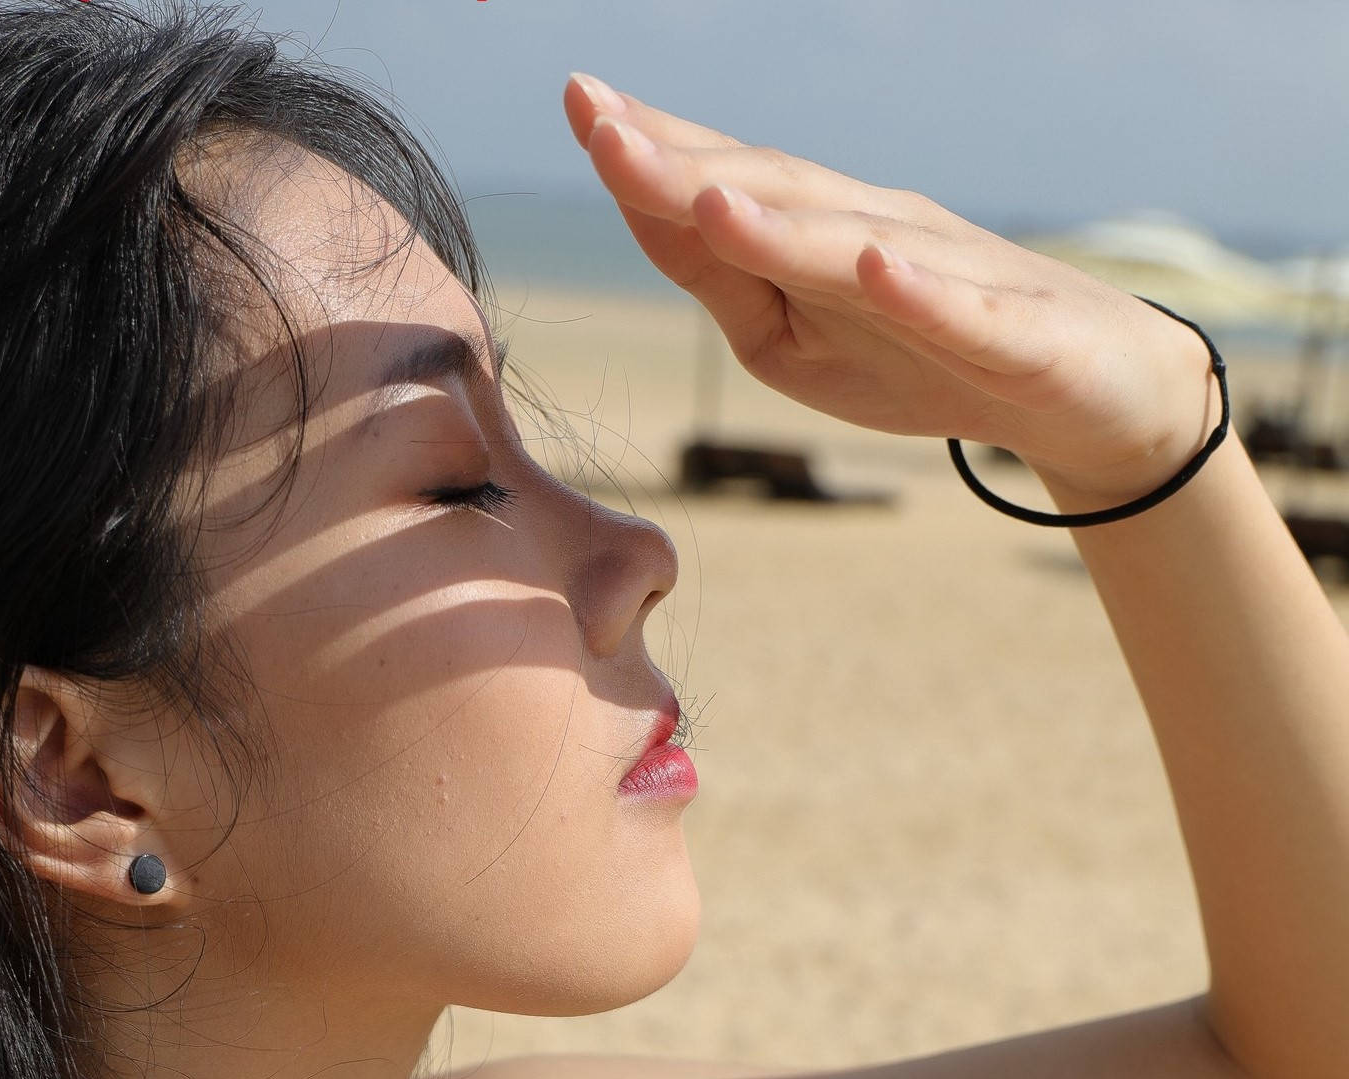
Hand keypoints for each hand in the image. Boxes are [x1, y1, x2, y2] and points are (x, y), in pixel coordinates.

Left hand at [564, 73, 1220, 509]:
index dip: (653, 152)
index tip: (580, 102)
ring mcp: (948, 277)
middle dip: (688, 167)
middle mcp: (878, 233)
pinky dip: (919, 290)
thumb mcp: (797, 337)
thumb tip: (647, 216)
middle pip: (776, 198)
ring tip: (707, 199)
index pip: (726, 188)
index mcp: (819, 239)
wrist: (1086, 387)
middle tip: (604, 128)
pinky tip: (878, 265)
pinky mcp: (1013, 333)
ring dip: (780, 223)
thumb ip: (726, 280)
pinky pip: (963, 311)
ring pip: (854, 249)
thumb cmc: (927, 356)